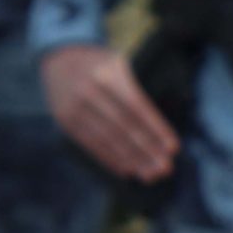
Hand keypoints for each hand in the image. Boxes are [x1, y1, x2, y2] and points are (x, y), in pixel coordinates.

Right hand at [41, 44, 178, 182]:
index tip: (173, 148)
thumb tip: (160, 128)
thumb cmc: (101, 65)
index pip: (136, 107)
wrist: (58, 59)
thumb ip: (137, 88)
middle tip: (165, 168)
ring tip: (149, 174)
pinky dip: (109, 158)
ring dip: (131, 159)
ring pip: (107, 138)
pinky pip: (90, 143)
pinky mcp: (64, 119)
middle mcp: (88, 90)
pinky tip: (126, 169)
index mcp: (107, 74)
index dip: (156, 128)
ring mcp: (73, 106)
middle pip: (123, 126)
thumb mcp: (118, 64)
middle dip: (146, 150)